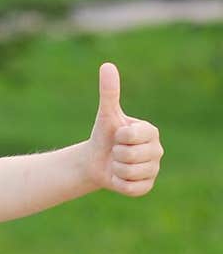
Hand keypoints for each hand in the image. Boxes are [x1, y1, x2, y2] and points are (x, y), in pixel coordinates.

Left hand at [84, 62, 163, 196]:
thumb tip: (106, 65)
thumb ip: (109, 92)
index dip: (117, 137)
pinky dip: (119, 184)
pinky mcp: (146, 187)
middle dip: (115, 155)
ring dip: (116, 170)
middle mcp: (157, 150)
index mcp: (151, 131)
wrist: (97, 161)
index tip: (117, 136)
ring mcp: (153, 170)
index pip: (130, 136)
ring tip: (117, 164)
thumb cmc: (104, 135)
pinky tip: (119, 178)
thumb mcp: (106, 114)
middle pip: (129, 156)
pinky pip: (130, 188)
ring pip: (129, 172)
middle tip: (116, 152)